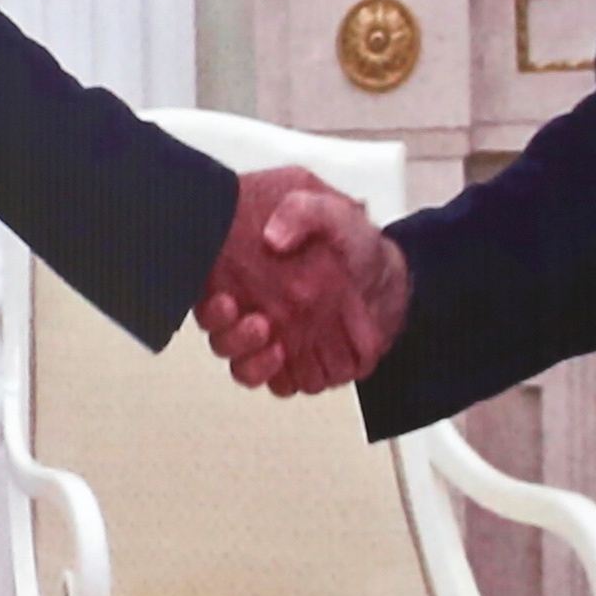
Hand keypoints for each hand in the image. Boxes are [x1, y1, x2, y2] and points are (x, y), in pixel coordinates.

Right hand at [200, 167, 410, 394]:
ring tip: (278, 347)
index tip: (228, 301)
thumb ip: (302, 210)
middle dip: (234, 337)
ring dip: (255, 363)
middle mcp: (252, 310)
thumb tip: (274, 236)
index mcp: (248, 272)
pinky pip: (279, 385)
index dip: (212, 305)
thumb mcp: (329, 210)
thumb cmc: (352, 242)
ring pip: (243, 366)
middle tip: (260, 324)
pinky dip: (285, 381)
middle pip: (220, 337)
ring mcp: (273, 340)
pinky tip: (300, 366)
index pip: (209, 297)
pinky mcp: (296, 365)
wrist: (387, 275)